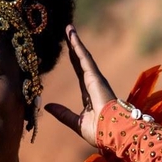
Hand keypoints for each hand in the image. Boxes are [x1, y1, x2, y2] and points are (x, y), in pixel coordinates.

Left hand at [45, 25, 116, 147]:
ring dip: (75, 42)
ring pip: (83, 56)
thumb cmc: (100, 131)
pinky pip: (85, 59)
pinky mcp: (95, 77)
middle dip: (74, 46)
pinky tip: (72, 36)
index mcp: (89, 93)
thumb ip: (62, 113)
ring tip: (68, 28)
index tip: (68, 48)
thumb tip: (48, 107)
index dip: (73, 59)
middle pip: (80, 60)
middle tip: (67, 31)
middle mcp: (93, 83)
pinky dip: (78, 47)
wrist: (113, 133)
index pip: (79, 71)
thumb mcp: (76, 122)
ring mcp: (95, 79)